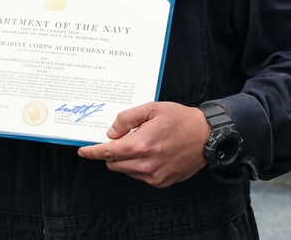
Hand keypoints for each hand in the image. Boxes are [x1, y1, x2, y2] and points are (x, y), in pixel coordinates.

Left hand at [76, 101, 209, 187]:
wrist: (207, 136)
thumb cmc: (180, 119)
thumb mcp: (151, 109)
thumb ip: (127, 119)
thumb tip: (111, 133)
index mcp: (142, 145)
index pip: (108, 153)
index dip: (93, 152)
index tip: (83, 152)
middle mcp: (147, 164)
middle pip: (114, 164)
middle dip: (111, 153)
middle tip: (122, 140)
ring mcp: (155, 176)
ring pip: (126, 171)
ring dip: (125, 160)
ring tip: (142, 144)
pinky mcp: (162, 182)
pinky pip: (140, 176)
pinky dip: (138, 166)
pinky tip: (150, 153)